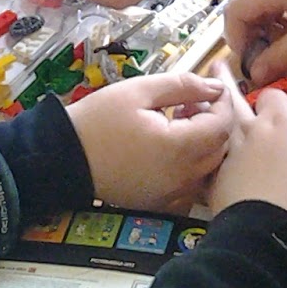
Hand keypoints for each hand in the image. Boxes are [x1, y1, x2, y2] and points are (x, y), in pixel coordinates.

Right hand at [68, 72, 234, 211]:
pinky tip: (168, 146)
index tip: (211, 85)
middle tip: (190, 100)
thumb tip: (216, 86)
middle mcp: (182, 177)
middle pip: (220, 147)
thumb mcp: (139, 91)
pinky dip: (189, 163)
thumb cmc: (98, 120)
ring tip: (176, 119)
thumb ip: (182, 85)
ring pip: (207, 166)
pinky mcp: (160, 202)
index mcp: (179, 148)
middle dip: (213, 120)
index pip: (222, 125)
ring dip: (203, 141)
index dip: (223, 101)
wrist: (64, 158)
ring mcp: (172, 194)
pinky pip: (189, 182)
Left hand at [207, 64, 286, 231]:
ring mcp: (227, 152)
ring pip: (214, 121)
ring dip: (210, 111)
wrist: (263, 229)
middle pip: (233, 95)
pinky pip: (205, 153)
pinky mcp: (212, 176)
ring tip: (197, 101)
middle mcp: (249, 129)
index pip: (276, 96)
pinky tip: (197, 151)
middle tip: (217, 64)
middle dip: (225, 81)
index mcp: (279, 122)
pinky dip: (203, 149)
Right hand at [222, 0, 286, 85]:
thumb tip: (255, 76)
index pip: (232, 15)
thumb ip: (279, 58)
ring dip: (260, 26)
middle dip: (248, 34)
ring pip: (252, 3)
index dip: (237, 41)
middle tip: (266, 55)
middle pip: (240, 7)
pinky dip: (270, 15)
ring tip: (281, 43)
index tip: (252, 62)